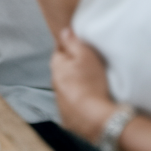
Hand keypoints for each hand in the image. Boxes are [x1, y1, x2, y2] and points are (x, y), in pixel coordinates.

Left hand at [52, 27, 117, 143]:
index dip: (69, 50)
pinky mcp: (68, 119)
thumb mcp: (85, 56)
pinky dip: (79, 105)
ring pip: (67, 90)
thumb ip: (73, 42)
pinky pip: (72, 109)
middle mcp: (54, 85)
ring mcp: (60, 104)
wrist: (96, 118)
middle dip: (71, 69)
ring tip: (91, 88)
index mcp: (57, 67)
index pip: (59, 53)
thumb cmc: (91, 83)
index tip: (79, 50)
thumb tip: (63, 31)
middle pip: (62, 72)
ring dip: (75, 88)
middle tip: (88, 69)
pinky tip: (91, 104)